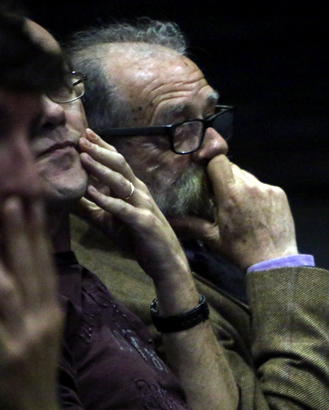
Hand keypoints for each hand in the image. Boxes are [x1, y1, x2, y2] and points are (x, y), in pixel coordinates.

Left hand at [0, 197, 63, 409]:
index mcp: (51, 313)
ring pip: (8, 290)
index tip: (32, 202)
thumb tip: (23, 267)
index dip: (39, 234)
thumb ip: (35, 301)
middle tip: (11, 199)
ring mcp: (21, 338)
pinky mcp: (2, 355)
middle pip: (30, 270)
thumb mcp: (43, 331)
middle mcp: (40, 320)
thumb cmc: (33, 370)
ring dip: (2, 256)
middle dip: (20, 234)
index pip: (45, 266)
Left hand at [73, 129, 189, 285]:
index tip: (85, 133)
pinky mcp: (143, 222)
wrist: (165, 260)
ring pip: (121, 182)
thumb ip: (89, 209)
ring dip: (101, 169)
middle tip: (81, 139)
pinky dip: (106, 200)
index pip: (117, 162)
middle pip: (119, 165)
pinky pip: (122, 208)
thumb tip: (65, 198)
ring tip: (84, 158)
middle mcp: (140, 192)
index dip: (102, 147)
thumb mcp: (109, 222)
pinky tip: (91, 192)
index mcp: (133, 189)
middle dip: (100, 151)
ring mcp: (143, 206)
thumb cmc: (137, 239)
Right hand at [169, 155, 297, 270]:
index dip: (211, 165)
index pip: (218, 160)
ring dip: (241, 185)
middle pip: (233, 168)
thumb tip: (168, 220)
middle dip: (225, 178)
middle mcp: (250, 186)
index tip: (208, 177)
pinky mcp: (280, 193)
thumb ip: (190, 224)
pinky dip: (257, 193)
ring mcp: (267, 188)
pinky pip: (263, 186)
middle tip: (222, 195)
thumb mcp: (213, 238)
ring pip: (249, 176)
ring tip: (241, 205)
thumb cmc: (240, 251)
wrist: (274, 260)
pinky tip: (257, 211)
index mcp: (230, 194)